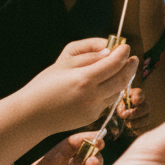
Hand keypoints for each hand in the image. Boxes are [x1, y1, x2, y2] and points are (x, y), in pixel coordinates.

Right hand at [24, 39, 138, 131]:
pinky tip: (105, 84)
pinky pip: (107, 101)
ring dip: (122, 79)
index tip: (126, 46)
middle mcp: (92, 96)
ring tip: (120, 69)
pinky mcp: (92, 118)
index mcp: (84, 79)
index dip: (123, 53)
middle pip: (122, 79)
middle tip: (133, 58)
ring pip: (117, 91)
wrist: (31, 116)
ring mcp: (93, 109)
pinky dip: (110, 91)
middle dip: (130, 67)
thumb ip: (89, 56)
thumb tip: (109, 52)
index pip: (114, 64)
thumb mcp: (64, 64)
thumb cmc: (44, 86)